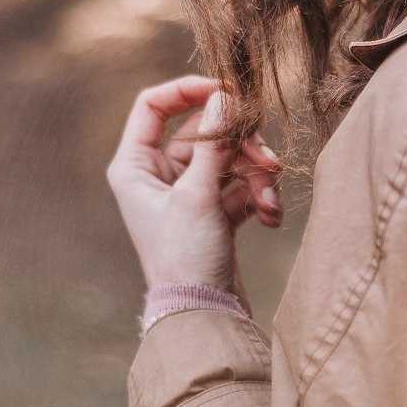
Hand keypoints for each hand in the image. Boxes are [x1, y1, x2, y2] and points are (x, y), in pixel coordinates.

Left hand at [106, 76, 282, 291]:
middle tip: (266, 160)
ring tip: (271, 200)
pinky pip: (240, 186)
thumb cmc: (185, 258)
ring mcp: (187, 193)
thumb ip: (215, 143)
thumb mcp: (198, 195)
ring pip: (229, 159)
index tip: (228, 91)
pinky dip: (258, 196)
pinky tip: (271, 217)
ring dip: (256, 175)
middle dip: (241, 146)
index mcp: (135, 166)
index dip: (190, 91)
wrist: (203, 315)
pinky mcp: (213, 212)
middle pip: (205, 132)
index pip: (154, 106)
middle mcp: (157, 176)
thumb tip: (225, 97)